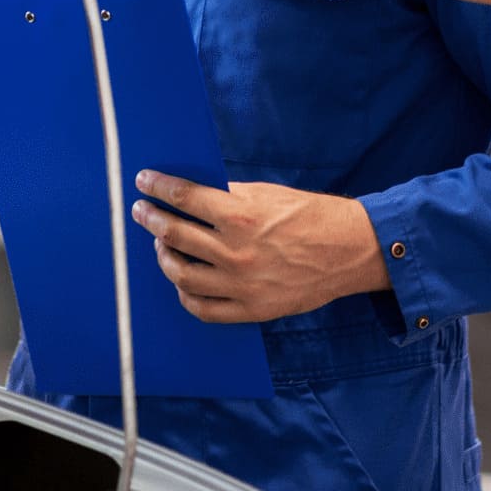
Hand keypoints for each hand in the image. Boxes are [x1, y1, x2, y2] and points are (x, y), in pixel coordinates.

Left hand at [128, 170, 383, 323]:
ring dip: (164, 256)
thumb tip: (192, 193)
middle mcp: (236, 251)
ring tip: (161, 245)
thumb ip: (228, 195)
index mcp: (241, 215)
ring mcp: (242, 284)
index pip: (184, 197)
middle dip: (151, 219)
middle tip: (141, 211)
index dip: (158, 187)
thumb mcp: (267, 194)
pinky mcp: (252, 309)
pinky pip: (204, 308)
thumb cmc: (309, 216)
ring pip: (182, 274)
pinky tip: (182, 281)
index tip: (144, 181)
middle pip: (175, 234)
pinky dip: (185, 294)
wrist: (349, 250)